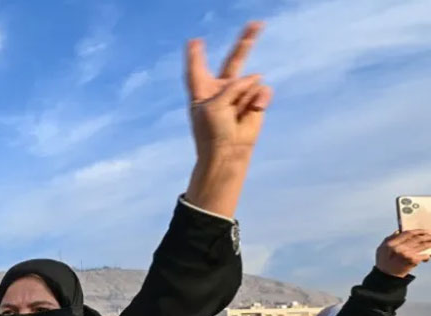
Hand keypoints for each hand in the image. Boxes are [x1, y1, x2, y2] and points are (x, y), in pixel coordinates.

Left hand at [183, 21, 273, 217]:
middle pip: (233, 62)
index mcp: (202, 91)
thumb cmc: (212, 132)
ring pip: (249, 81)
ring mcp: (240, 95)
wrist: (228, 152)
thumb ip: (232, 86)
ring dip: (243, 97)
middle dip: (245, 43)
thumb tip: (257, 77)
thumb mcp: (213, 105)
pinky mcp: (256, 102)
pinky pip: (261, 91)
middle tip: (256, 23)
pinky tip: (249, 114)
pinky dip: (256, 101)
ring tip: (235, 115)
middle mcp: (222, 90)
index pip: (198, 69)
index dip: (197, 55)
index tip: (194, 41)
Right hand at [376, 230, 430, 277]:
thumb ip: (389, 239)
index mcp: (391, 244)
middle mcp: (399, 248)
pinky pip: (424, 255)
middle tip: (430, 235)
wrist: (387, 277)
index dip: (417, 231)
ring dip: (430, 243)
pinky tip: (429, 255)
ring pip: (423, 245)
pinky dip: (428, 256)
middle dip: (426, 236)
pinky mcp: (413, 260)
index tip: (423, 231)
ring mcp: (407, 254)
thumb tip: (398, 231)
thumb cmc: (384, 262)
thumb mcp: (381, 249)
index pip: (407, 234)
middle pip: (417, 238)